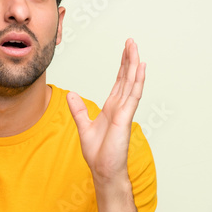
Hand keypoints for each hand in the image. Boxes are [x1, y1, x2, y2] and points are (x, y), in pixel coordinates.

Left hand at [66, 38, 145, 181]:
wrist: (103, 170)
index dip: (122, 66)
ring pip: (131, 83)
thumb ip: (78, 110)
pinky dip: (137, 81)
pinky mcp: (125, 118)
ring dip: (134, 65)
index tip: (125, 51)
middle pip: (126, 78)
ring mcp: (124, 111)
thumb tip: (71, 94)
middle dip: (129, 59)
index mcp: (111, 108)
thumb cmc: (98, 153)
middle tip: (131, 41)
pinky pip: (132, 96)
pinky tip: (140, 68)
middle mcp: (120, 107)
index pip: (118, 82)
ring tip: (136, 48)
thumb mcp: (83, 126)